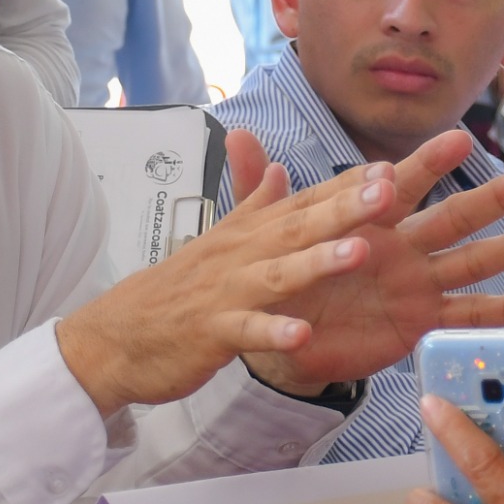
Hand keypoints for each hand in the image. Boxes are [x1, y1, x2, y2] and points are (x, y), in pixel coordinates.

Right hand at [56, 132, 402, 411]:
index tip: (389, 167)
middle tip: (389, 189)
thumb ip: (254, 207)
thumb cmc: (175, 290)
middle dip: (345, 209)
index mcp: (248, 234)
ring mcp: (225, 293)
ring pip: (277, 275)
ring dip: (318, 263)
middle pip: (298, 228)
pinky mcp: (210, 333)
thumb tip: (280, 169)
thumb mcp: (218, 242)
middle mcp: (241, 255)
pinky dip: (272, 332)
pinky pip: (246, 332)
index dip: (346, 187)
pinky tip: (303, 334)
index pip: (303, 203)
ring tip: (359, 252)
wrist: (115, 336)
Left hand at [240, 129, 503, 397]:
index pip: (405, 183)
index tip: (459, 138)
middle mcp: (404, 246)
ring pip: (474, 263)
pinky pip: (467, 318)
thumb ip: (257, 188)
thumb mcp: (267, 234)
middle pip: (459, 216)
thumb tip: (236, 133)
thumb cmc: (285, 277)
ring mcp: (418, 285)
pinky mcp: (421, 323)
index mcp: (372, 219)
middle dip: (499, 197)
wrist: (280, 335)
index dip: (430, 162)